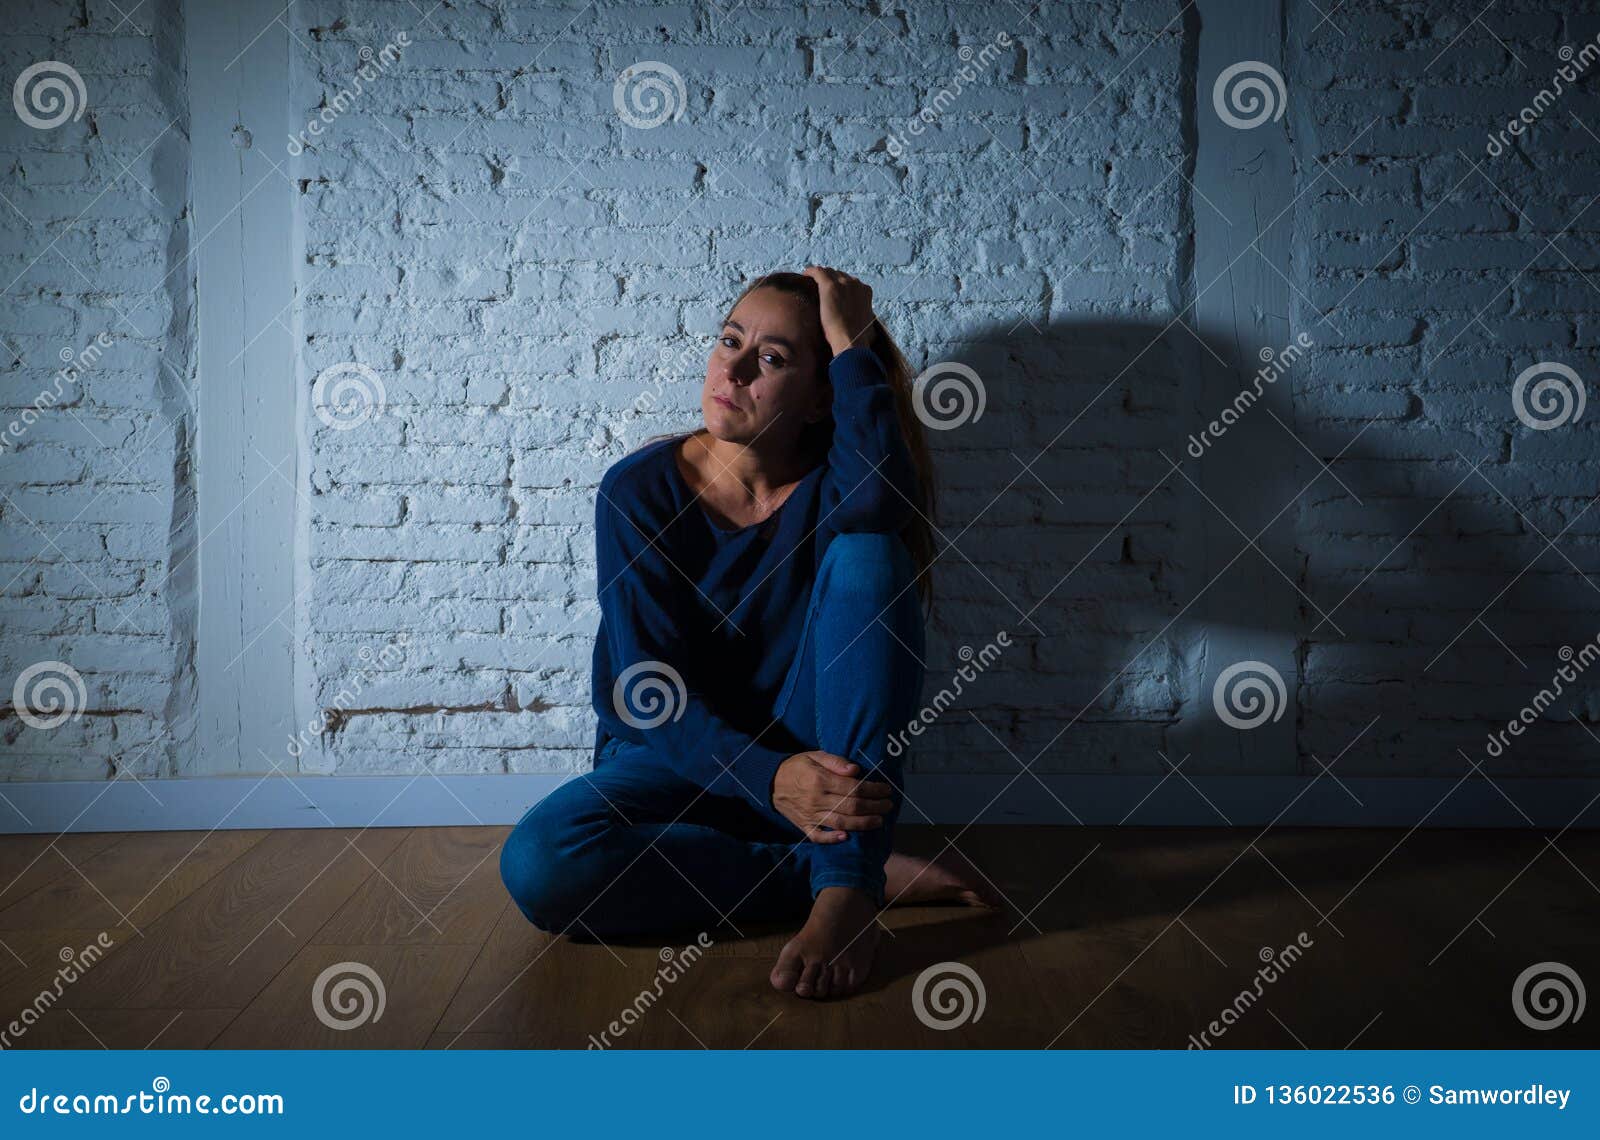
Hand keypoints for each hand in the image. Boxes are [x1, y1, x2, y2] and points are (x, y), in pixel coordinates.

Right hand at [772, 750, 894, 842]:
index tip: (886, 789)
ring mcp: (809, 814)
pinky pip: (818, 836)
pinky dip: (832, 839)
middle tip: (888, 806)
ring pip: (840, 823)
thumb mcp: (814, 755)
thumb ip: (835, 761)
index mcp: (820, 780)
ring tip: (879, 821)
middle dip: (874, 807)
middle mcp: (816, 799)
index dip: (874, 790)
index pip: (854, 787)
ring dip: (862, 824)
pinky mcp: (804, 826)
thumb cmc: (798, 767)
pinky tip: (847, 838)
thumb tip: (856, 770)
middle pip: (852, 806)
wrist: (771, 782)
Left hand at [802, 266, 874, 356]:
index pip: (850, 282)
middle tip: (820, 289)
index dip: (841, 286)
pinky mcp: (829, 285)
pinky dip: (811, 272)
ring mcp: (842, 282)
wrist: (851, 340)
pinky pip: (817, 272)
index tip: (834, 292)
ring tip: (812, 283)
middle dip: (831, 280)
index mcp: (866, 291)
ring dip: (821, 277)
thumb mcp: (870, 325)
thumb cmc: (859, 339)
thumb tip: (869, 327)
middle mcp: (855, 283)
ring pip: (828, 272)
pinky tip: (805, 275)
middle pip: (839, 275)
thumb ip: (867, 318)